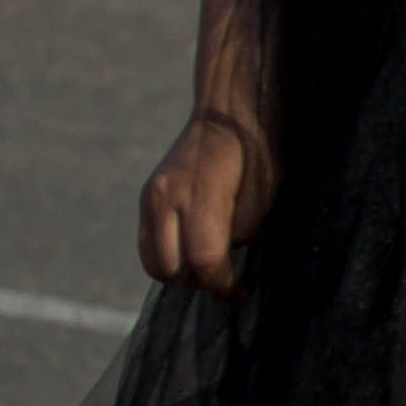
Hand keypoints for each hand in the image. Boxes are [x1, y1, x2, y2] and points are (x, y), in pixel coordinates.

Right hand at [138, 101, 263, 294]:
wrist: (229, 115)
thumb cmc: (257, 158)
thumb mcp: (259, 204)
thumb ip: (233, 238)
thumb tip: (218, 266)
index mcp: (199, 195)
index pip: (205, 262)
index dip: (224, 284)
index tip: (240, 290)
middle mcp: (165, 198)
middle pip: (170, 269)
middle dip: (199, 281)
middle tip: (223, 280)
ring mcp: (150, 197)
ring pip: (153, 262)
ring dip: (179, 272)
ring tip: (205, 265)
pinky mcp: (146, 197)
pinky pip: (148, 243)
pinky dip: (168, 254)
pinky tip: (190, 247)